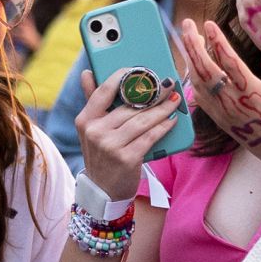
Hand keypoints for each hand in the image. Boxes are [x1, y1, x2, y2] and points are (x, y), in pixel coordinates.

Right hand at [73, 68, 182, 200]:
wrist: (102, 191)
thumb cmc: (101, 155)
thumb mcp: (91, 130)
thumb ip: (92, 100)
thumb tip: (87, 73)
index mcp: (85, 120)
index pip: (104, 91)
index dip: (123, 77)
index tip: (140, 70)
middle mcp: (95, 132)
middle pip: (129, 106)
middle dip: (152, 93)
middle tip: (168, 84)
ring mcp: (110, 146)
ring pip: (142, 120)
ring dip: (162, 109)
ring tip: (174, 100)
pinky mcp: (127, 159)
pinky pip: (150, 137)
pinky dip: (163, 127)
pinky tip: (172, 120)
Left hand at [180, 20, 260, 172]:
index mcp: (252, 92)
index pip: (229, 61)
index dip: (217, 41)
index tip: (208, 24)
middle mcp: (233, 102)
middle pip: (205, 69)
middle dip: (193, 45)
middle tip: (186, 24)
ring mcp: (223, 113)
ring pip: (198, 83)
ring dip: (191, 60)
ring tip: (188, 40)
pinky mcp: (220, 121)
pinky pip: (200, 98)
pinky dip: (193, 80)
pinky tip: (193, 67)